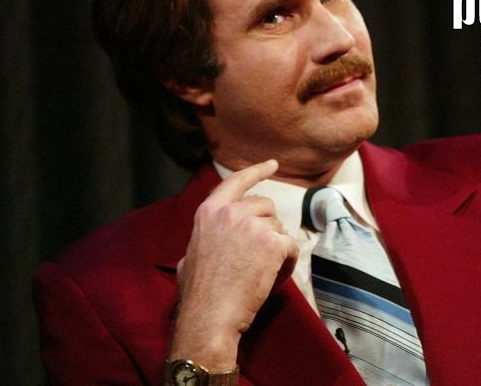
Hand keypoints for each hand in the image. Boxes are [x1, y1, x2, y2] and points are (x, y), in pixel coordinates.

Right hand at [169, 159, 298, 370]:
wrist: (210, 315)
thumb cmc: (198, 293)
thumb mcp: (189, 255)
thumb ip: (205, 238)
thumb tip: (210, 239)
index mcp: (210, 211)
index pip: (237, 181)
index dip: (257, 171)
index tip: (273, 164)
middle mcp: (231, 212)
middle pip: (265, 206)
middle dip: (267, 226)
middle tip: (259, 253)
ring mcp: (253, 225)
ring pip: (279, 227)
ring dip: (277, 246)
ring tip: (263, 269)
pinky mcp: (272, 243)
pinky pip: (291, 246)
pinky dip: (288, 262)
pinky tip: (276, 276)